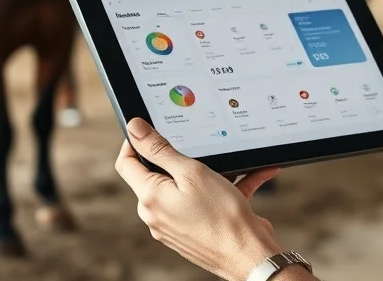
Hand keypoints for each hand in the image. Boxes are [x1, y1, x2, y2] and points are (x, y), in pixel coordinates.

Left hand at [115, 118, 283, 280]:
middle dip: (180, 156)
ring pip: (188, 186)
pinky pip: (207, 200)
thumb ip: (161, 150)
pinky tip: (255, 173)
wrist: (248, 255)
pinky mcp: (196, 228)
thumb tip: (135, 128)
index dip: (135, 141)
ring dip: (212, 171)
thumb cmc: (221, 217)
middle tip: (202, 143)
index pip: (127, 162)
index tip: (152, 127)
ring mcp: (176, 223)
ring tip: (237, 160)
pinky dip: (228, 185)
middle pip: (158, 174)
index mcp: (150, 197)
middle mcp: (157, 213)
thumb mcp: (191, 172)